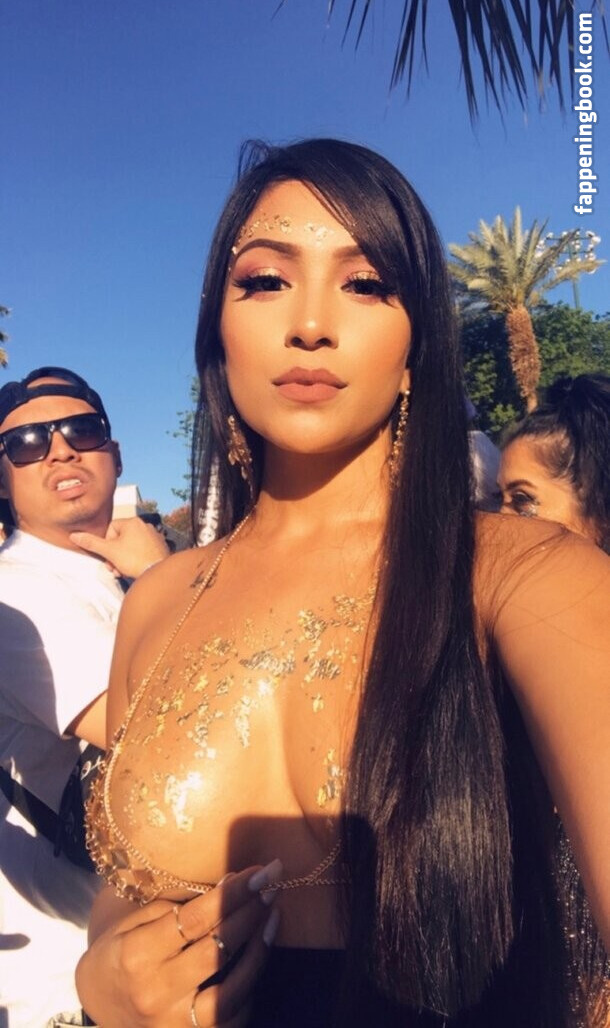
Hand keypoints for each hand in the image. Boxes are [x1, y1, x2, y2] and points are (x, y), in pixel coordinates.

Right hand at [70, 517, 169, 578]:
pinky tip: (134, 569)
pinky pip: (142, 550)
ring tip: (123, 571)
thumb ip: (91, 543)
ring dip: (123, 559)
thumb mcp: (109, 551)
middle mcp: (145, 525)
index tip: (109, 554)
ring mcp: (154, 536)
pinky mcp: (160, 546)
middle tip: (113, 567)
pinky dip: (136, 559)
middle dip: (114, 555)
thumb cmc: (134, 560)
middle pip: (121, 539)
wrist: (156, 573)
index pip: (111, 529)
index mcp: (133, 522)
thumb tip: (74, 535)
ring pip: (131, 546)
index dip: (106, 544)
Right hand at [76, 861, 281, 1027]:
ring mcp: (174, 1024)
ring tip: (273, 916)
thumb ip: (174, 904)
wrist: (97, 1009)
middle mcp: (156, 993)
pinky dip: (249, 986)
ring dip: (258, 950)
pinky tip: (259, 955)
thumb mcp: (132, 922)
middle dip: (250, 913)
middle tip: (272, 884)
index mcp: (137, 955)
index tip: (258, 871)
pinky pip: (231, 1018)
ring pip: (231, 992)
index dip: (232, 893)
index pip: (195, 919)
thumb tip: (227, 885)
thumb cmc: (118, 956)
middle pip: (216, 951)